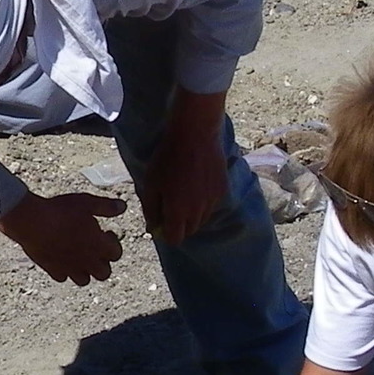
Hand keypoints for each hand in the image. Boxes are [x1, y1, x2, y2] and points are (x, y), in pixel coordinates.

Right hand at [0, 192, 125, 285]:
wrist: (32, 222)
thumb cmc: (61, 210)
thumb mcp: (87, 202)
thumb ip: (106, 206)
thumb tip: (122, 206)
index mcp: (99, 246)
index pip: (116, 254)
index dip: (113, 243)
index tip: (104, 232)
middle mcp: (88, 261)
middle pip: (104, 273)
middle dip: (102, 262)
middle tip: (93, 247)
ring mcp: (70, 268)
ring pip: (84, 280)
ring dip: (85, 270)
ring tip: (78, 255)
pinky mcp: (52, 270)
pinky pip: (62, 277)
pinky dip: (64, 271)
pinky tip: (59, 257)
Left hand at [142, 103, 227, 246]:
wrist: (195, 135)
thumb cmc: (167, 157)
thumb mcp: (150, 182)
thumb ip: (150, 209)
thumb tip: (152, 228)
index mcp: (178, 211)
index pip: (175, 239)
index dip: (166, 234)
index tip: (161, 223)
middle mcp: (198, 212)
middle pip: (189, 231)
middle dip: (179, 225)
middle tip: (170, 205)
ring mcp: (213, 202)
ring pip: (201, 219)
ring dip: (192, 214)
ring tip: (183, 192)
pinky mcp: (223, 191)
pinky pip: (211, 206)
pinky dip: (203, 202)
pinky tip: (196, 184)